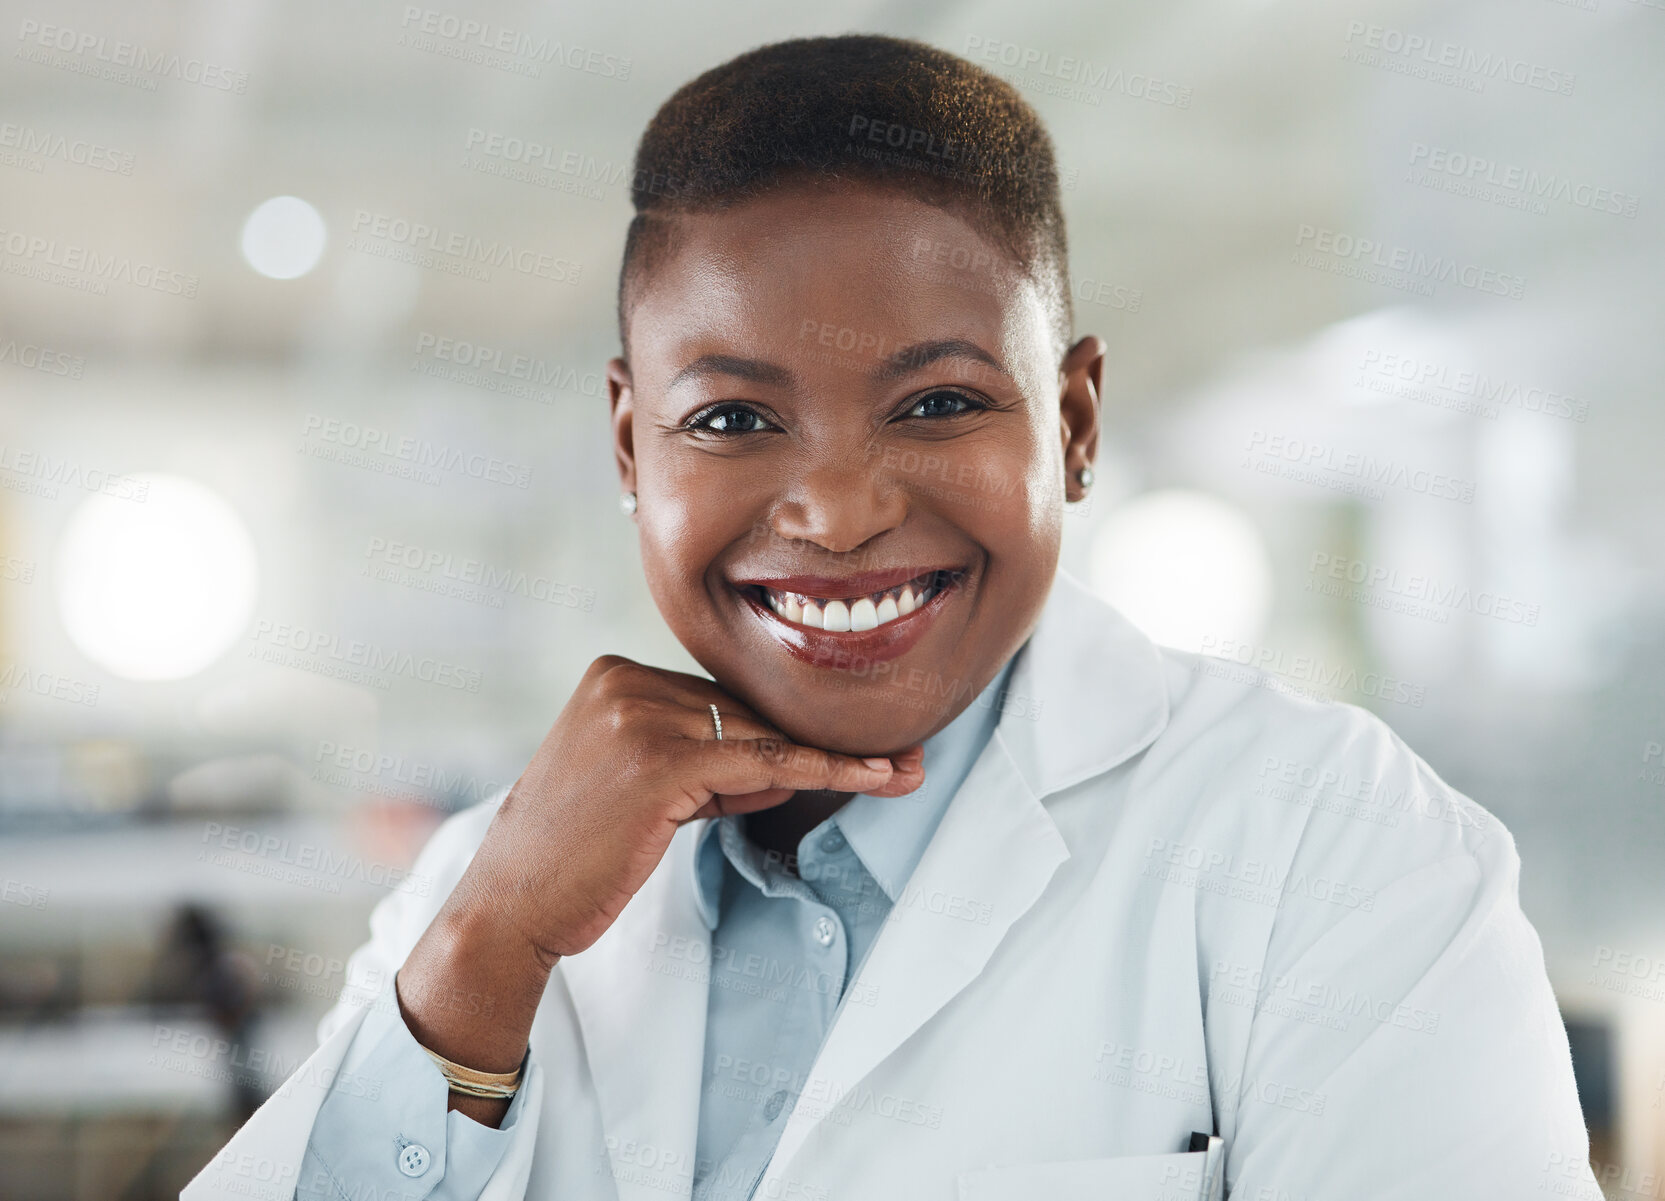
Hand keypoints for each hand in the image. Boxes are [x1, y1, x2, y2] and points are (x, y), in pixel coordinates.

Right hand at [396, 654, 924, 1112]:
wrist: (510, 908)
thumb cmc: (574, 856)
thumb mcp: (641, 790)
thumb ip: (705, 766)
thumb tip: (779, 766)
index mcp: (614, 674)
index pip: (720, 699)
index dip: (783, 731)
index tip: (854, 741)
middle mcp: (624, 681)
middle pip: (746, 712)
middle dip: (817, 743)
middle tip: (900, 759)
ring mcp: (639, 717)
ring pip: (760, 735)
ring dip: (828, 761)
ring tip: (899, 772)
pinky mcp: (659, 761)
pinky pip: (762, 763)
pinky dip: (820, 772)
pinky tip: (871, 778)